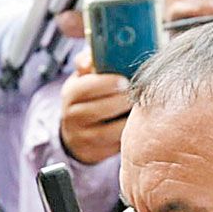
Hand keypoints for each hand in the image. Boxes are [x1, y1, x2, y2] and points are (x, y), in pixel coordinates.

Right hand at [60, 50, 129, 164]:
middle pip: (100, 109)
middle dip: (123, 101)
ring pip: (110, 131)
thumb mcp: (84, 78)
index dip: (108, 83)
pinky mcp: (95, 153)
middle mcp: (72, 116)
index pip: (86, 87)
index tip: (126, 81)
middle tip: (139, 95)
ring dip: (128, 120)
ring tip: (141, 110)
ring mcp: (82, 137)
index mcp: (71, 93)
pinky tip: (139, 127)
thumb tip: (89, 58)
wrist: (76, 134)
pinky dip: (129, 137)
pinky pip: (116, 146)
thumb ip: (88, 62)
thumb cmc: (88, 99)